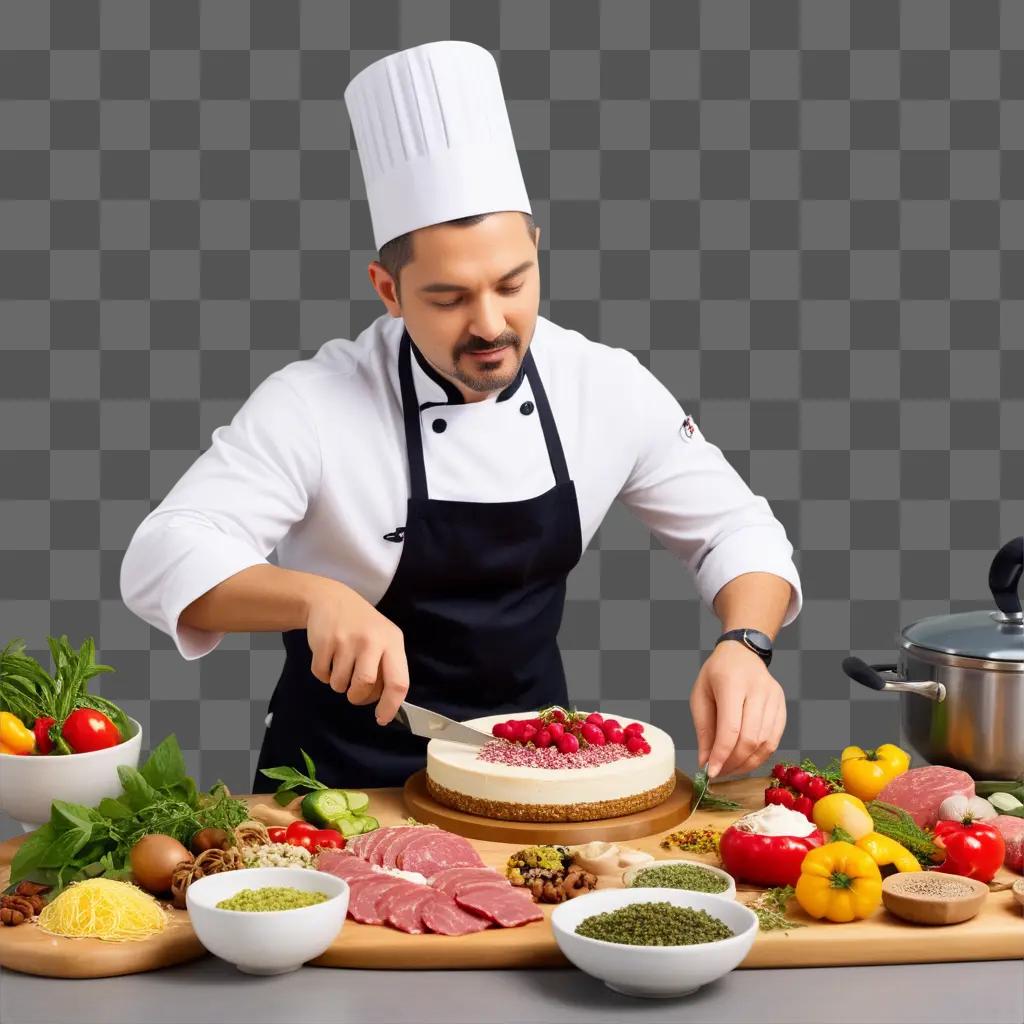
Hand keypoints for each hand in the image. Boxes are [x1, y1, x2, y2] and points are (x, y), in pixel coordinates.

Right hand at [304, 579, 409, 724]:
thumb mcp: (384, 639)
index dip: (390, 706)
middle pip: (365, 686)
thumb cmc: (363, 626)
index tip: (382, 718)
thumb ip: (387, 668)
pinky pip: (321, 675)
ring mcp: (346, 640)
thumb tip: (386, 705)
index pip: (398, 682)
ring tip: (341, 665)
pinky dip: (322, 674)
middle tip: (354, 691)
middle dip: (357, 697)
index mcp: (392, 642)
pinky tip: (328, 658)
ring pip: (340, 684)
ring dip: (338, 683)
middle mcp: (371, 640)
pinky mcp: (323, 642)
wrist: (331, 599)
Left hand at [689, 641, 786, 778]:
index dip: (722, 754)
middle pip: (751, 738)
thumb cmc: (717, 674)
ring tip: (730, 769)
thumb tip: (706, 762)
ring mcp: (774, 698)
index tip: (711, 772)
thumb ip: (704, 730)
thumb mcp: (700, 696)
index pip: (731, 728)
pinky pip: (775, 739)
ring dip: (747, 763)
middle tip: (719, 772)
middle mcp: (758, 690)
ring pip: (766, 743)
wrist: (743, 653)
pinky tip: (746, 760)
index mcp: (732, 683)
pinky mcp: (783, 706)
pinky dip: (760, 755)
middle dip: (734, 762)